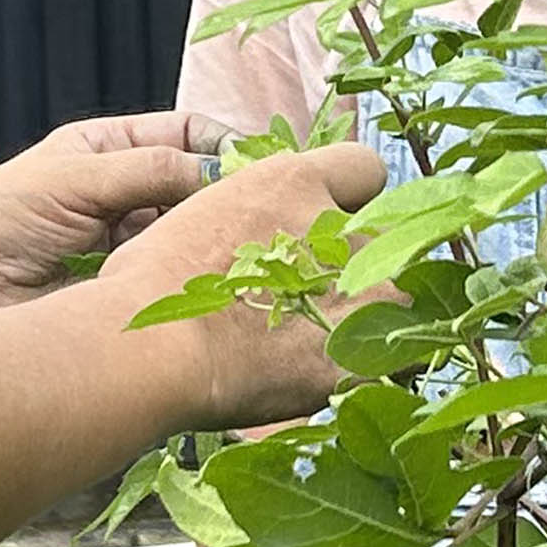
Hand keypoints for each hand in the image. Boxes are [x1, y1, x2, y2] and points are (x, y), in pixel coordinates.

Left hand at [0, 111, 237, 312]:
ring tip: (243, 243)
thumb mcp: (69, 180)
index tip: (255, 161)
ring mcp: (125, 243)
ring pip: (188, 230)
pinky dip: (195, 271)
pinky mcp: (125, 288)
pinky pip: (172, 273)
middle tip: (262, 208)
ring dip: (213, 235)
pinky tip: (214, 275)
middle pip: (193, 182)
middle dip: (226, 191)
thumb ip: (145, 171)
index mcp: (102, 149)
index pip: (182, 132)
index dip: (220, 143)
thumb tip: (218, 171)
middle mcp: (120, 192)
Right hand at [93, 141, 388, 430]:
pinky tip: (318, 376)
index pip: (365, 169)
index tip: (330, 227)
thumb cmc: (149, 287)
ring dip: (367, 315)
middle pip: (385, 238)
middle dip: (358, 263)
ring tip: (308, 344)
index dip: (350, 200)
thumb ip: (254, 214)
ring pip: (396, 299)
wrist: (153, 351)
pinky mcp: (361, 352)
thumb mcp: (202, 214)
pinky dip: (364, 368)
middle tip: (307, 297)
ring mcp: (360, 290)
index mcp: (294, 179)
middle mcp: (339, 225)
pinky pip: (389, 360)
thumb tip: (259, 232)